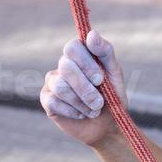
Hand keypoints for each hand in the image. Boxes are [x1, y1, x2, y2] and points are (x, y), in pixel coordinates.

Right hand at [39, 30, 127, 146]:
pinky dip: (73, 111)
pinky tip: (82, 114)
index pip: (72, 47)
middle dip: (85, 88)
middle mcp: (64, 65)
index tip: (99, 78)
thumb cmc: (112, 97)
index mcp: (80, 56)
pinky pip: (54, 101)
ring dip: (81, 102)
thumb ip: (105, 52)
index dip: (85, 63)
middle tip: (100, 101)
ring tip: (93, 110)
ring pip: (60, 86)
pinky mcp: (47, 100)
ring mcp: (53, 82)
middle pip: (65, 67)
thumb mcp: (114, 74)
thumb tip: (91, 34)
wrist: (108, 127)